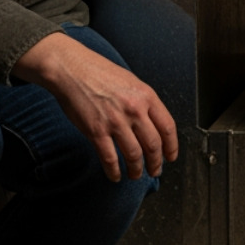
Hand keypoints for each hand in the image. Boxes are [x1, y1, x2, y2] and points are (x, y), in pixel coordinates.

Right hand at [13, 32, 178, 181]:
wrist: (72, 69)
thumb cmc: (99, 73)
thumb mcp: (131, 82)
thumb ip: (144, 102)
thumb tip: (153, 124)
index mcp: (146, 96)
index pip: (167, 127)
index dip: (171, 147)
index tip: (170, 156)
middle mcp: (134, 110)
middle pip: (153, 145)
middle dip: (156, 163)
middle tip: (155, 170)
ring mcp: (115, 122)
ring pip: (134, 155)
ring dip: (137, 170)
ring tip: (136, 174)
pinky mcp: (96, 131)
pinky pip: (109, 158)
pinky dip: (114, 171)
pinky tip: (115, 175)